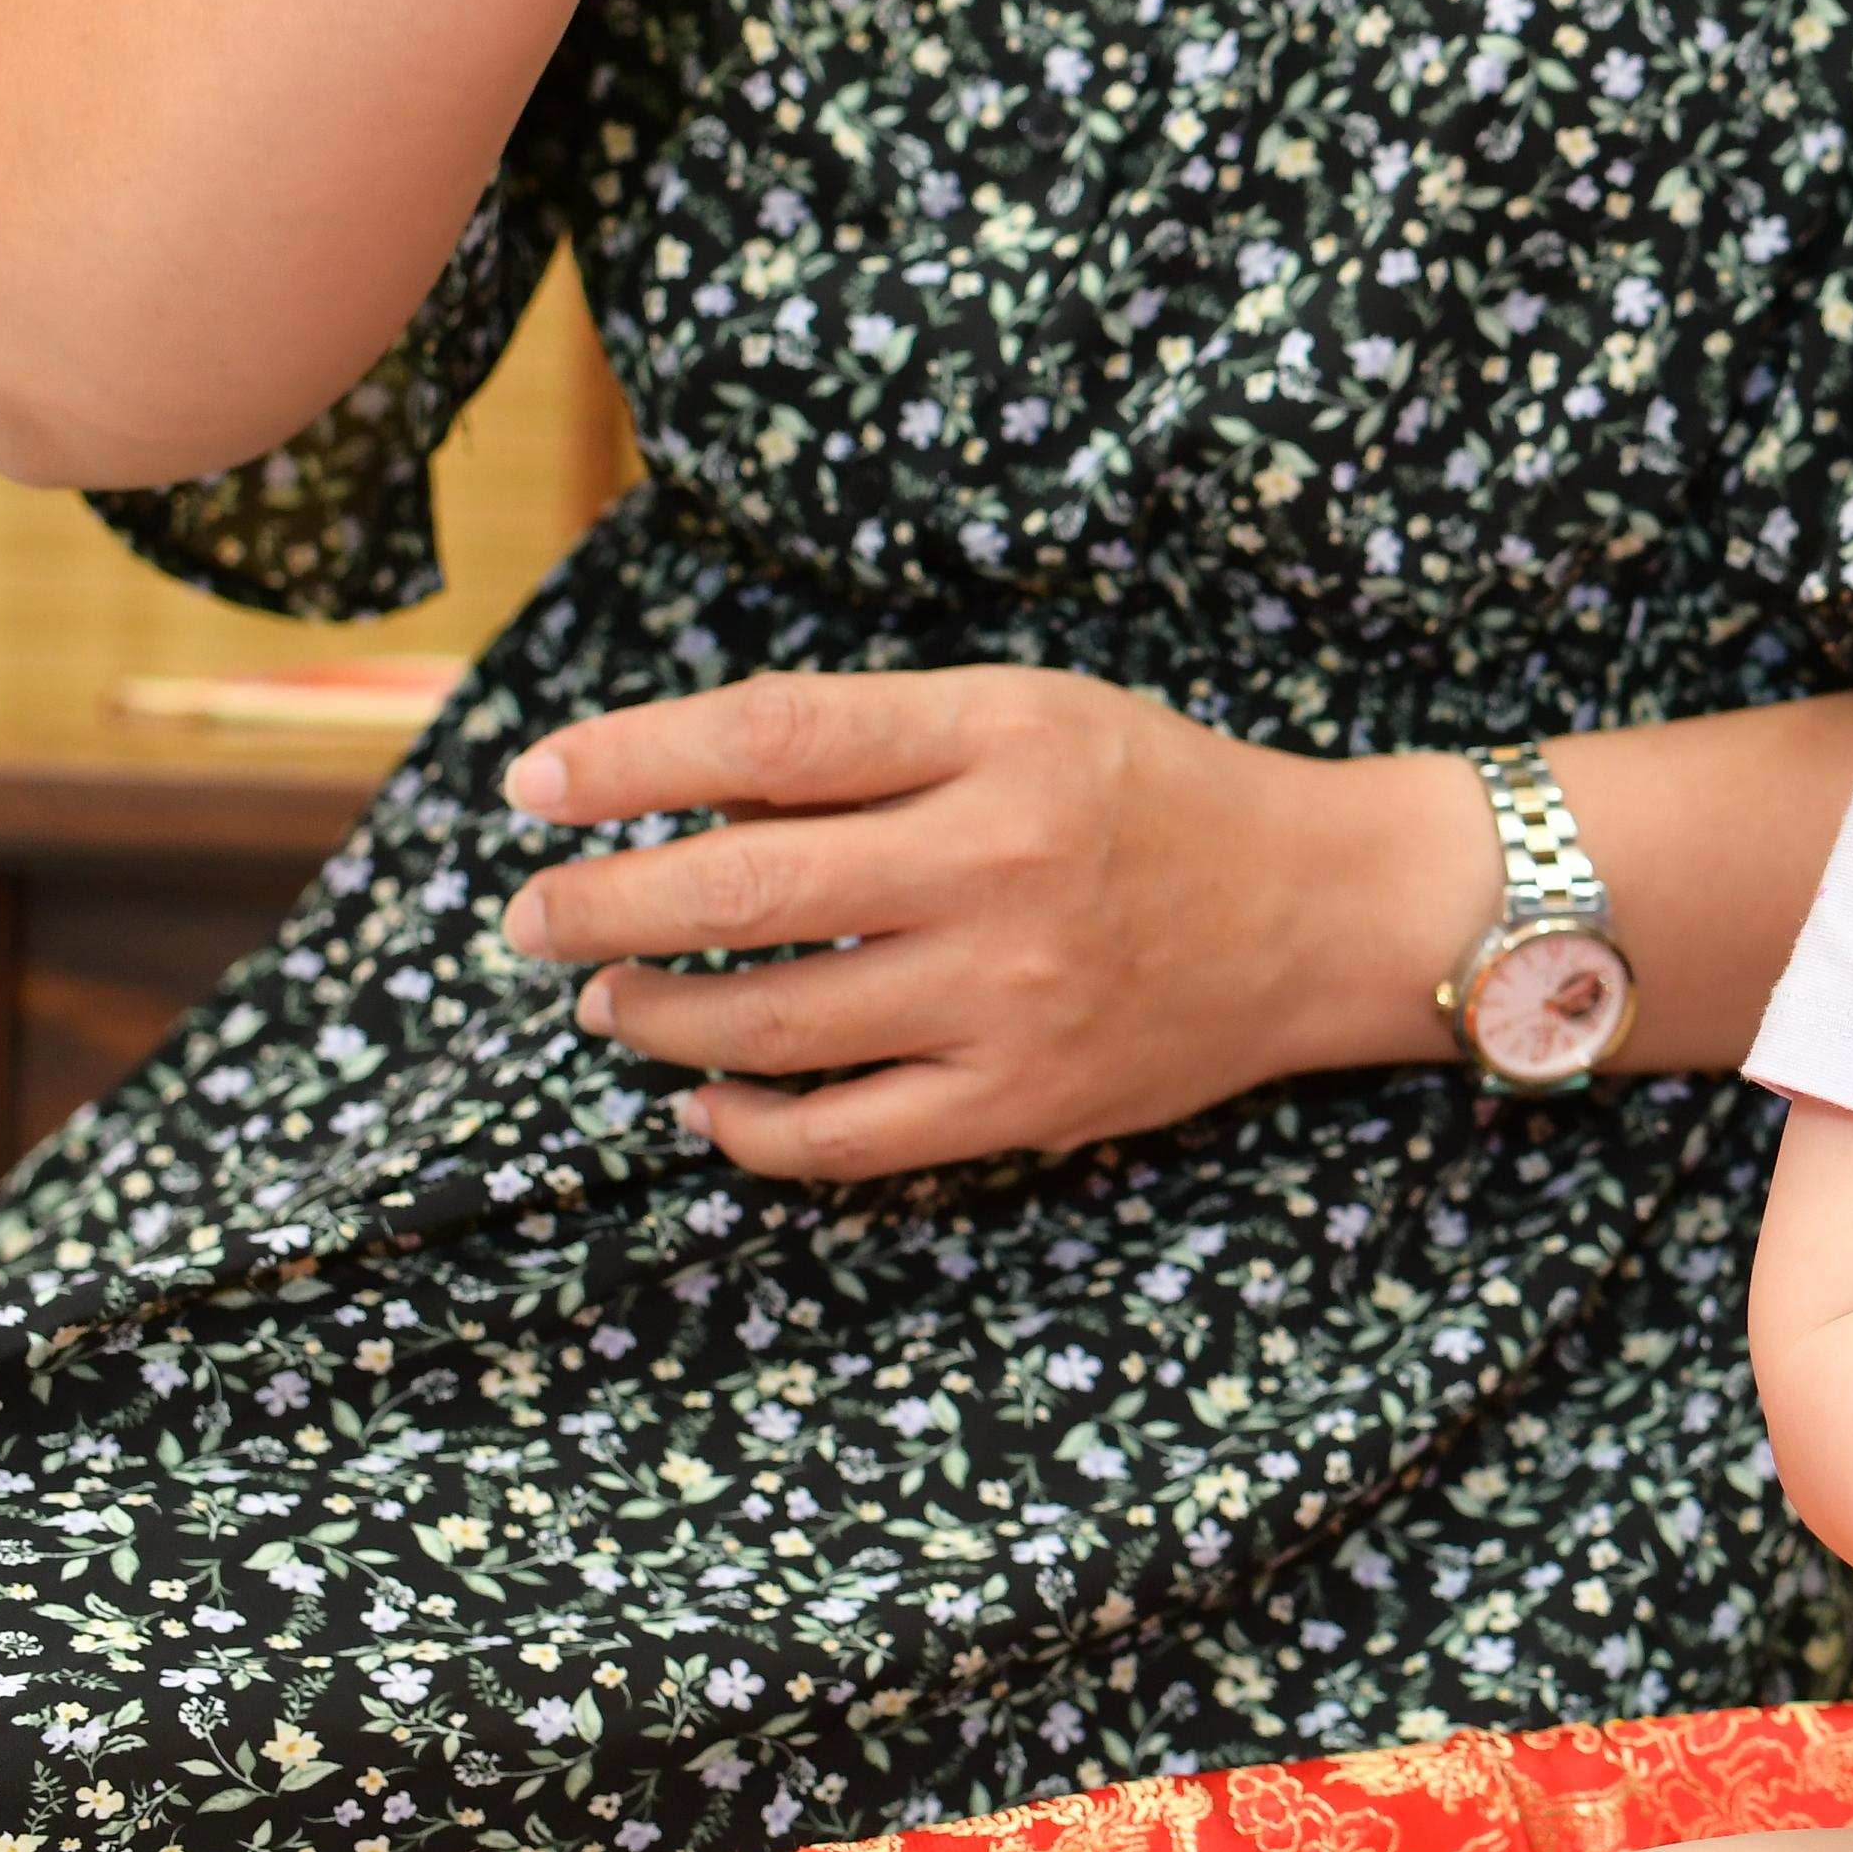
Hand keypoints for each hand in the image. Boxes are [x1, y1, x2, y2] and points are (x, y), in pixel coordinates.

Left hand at [499, 666, 1461, 1178]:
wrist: (1320, 909)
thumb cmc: (1153, 794)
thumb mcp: (1028, 715)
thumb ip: (874, 745)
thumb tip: (682, 797)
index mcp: (1001, 740)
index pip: (772, 738)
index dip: (630, 760)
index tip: (532, 783)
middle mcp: (1002, 864)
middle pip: (745, 890)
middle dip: (601, 908)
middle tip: (531, 919)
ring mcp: (1013, 994)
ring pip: (774, 1023)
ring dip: (655, 1018)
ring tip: (607, 1004)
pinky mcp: (1025, 1099)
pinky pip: (844, 1136)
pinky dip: (747, 1128)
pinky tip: (703, 1104)